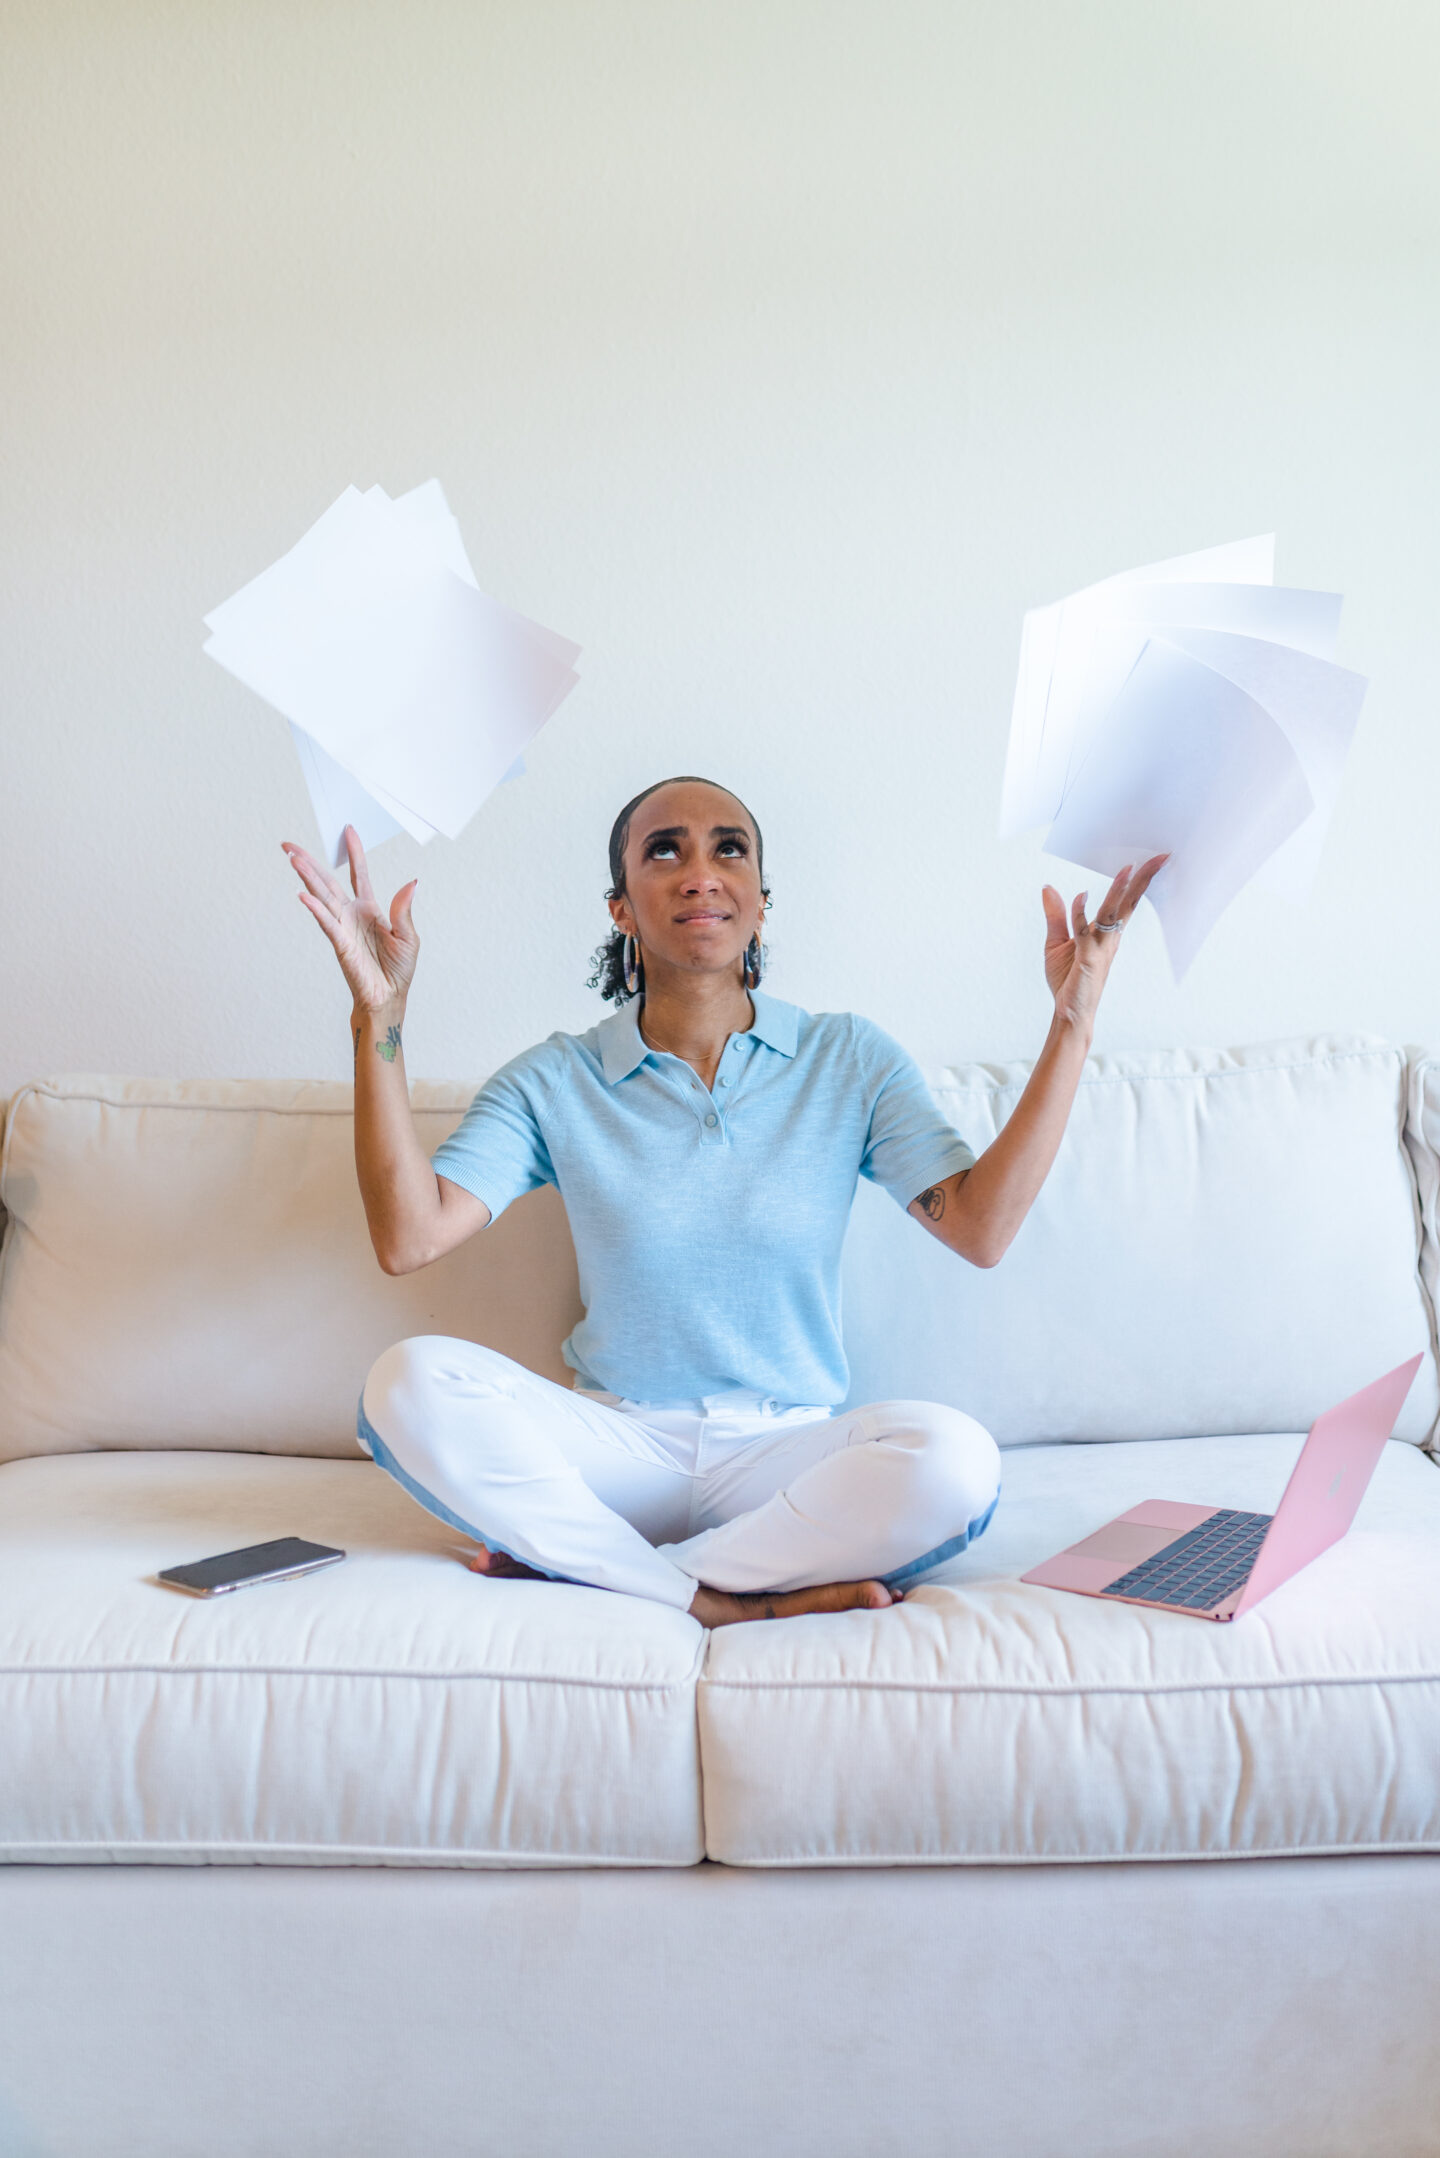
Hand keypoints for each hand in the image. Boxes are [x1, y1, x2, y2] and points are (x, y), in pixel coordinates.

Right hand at [282, 826, 418, 1014]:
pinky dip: (315, 908)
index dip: (354, 852)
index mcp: (370, 909)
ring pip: (321, 896)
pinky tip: (303, 895)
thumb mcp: (409, 937)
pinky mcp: (339, 943)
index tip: (348, 830)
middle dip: (310, 862)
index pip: (359, 874)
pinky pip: (326, 922)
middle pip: (328, 881)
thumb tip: (412, 882)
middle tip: (290, 845)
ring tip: (293, 859)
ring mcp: (343, 927)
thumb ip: (404, 910)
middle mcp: (352, 914)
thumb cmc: (398, 970)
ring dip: (307, 878)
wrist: (389, 998)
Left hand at [1041, 855, 1167, 1032]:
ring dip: (1118, 891)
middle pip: (1128, 904)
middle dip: (1142, 880)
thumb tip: (1048, 888)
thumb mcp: (1057, 942)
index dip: (1136, 881)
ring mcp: (1100, 949)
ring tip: (1127, 869)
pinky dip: (1081, 914)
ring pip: (1112, 914)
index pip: (1124, 902)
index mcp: (1106, 933)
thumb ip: (1056, 915)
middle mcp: (1109, 939)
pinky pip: (1084, 933)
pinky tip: (1081, 896)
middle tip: (1158, 857)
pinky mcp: (1087, 960)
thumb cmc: (1068, 980)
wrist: (1068, 1012)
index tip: (1147, 860)